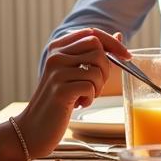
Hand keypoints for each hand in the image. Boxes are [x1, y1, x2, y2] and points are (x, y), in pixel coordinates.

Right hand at [20, 28, 126, 155]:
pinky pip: (90, 87)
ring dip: (98, 86)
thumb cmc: (59, 99)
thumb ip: (94, 55)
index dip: (113, 43)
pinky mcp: (60, 89)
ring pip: (96, 69)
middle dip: (105, 69)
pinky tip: (78, 104)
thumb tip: (120, 35)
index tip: (126, 56)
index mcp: (58, 47)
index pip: (92, 33)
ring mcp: (56, 72)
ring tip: (85, 96)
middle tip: (95, 85)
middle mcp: (55, 55)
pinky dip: (90, 98)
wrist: (34, 127)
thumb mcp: (74, 72)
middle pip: (97, 49)